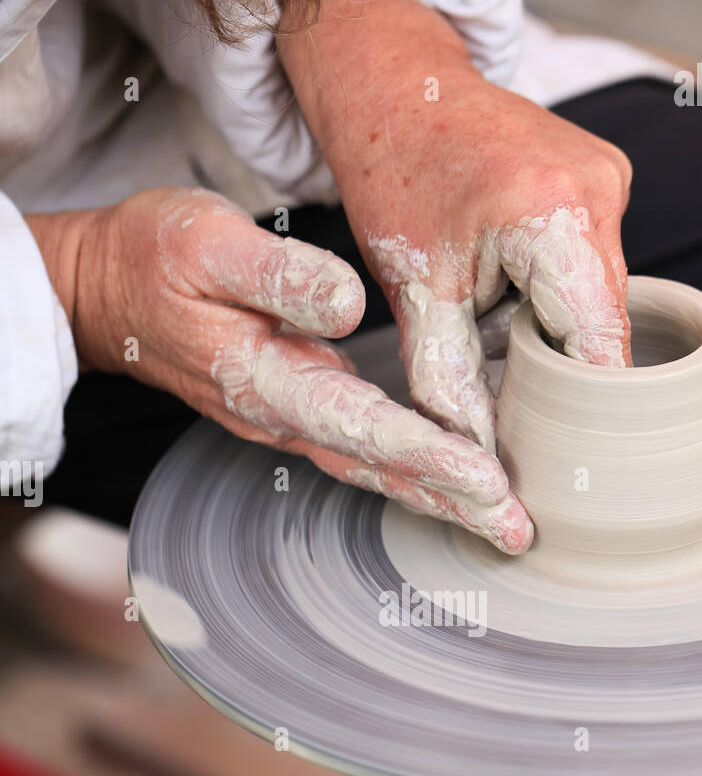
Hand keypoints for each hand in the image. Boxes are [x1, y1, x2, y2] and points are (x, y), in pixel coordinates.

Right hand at [28, 188, 531, 552]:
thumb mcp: (206, 243)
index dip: (429, 455)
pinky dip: (414, 475)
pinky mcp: (299, 408)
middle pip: (380, 470)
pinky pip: (367, 452)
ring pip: (376, 470)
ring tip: (503, 524)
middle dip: (452, 504)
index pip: (363, 426)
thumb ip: (278, 275)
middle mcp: (282, 415)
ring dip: (440, 501)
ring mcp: (289, 419)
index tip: (488, 479)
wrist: (108, 292)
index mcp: (266, 380)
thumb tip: (348, 307)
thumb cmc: (155, 258)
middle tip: (519, 533)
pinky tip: (454, 484)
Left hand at [280, 0, 631, 454]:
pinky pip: (591, 266)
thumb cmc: (392, 172)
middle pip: (602, 325)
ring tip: (488, 309)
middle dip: (556, 366)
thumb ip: (450, 380)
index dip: (583, 406)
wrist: (393, 86)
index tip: (564, 451)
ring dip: (550, 327)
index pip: (597, 345)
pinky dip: (550, 292)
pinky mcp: (604, 178)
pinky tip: (503, 277)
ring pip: (598, 299)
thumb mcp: (415, 289)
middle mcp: (598, 189)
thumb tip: (477, 457)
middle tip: (501, 382)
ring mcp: (608, 178)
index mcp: (552, 214)